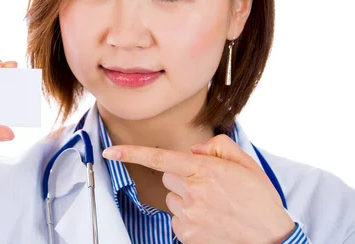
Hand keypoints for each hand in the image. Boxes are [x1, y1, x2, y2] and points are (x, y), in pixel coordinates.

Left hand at [103, 134, 295, 243]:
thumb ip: (217, 147)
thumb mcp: (246, 163)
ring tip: (214, 206)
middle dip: (183, 178)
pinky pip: (177, 219)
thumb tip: (194, 150)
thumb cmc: (259, 200)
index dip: (130, 154)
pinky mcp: (187, 235)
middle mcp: (193, 192)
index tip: (110, 151)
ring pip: (172, 199)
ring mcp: (189, 216)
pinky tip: (210, 220)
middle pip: (168, 178)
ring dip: (186, 199)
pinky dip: (189, 218)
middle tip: (210, 187)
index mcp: (204, 170)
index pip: (159, 158)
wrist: (271, 238)